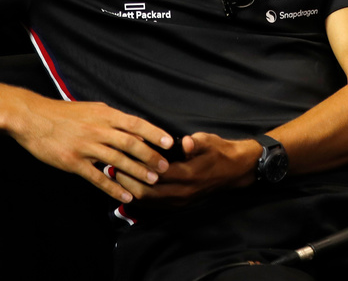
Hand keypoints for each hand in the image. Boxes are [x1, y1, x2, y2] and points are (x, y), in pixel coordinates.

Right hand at [7, 95, 171, 203]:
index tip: (169, 143)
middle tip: (165, 167)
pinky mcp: (73, 162)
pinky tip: (125, 195)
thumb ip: (111, 119)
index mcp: (104, 114)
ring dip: (136, 172)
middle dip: (150, 156)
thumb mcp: (92, 109)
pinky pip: (97, 177)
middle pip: (130, 143)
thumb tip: (133, 127)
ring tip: (151, 181)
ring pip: (117, 161)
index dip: (154, 133)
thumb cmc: (64, 114)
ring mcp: (86, 146)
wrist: (33, 118)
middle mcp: (98, 129)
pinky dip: (113, 187)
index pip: (135, 123)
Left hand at [116, 132, 257, 205]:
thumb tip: (186, 142)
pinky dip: (139, 198)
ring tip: (115, 177)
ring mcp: (180, 201)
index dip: (136, 167)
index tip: (121, 156)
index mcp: (189, 175)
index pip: (155, 175)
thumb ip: (196, 143)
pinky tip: (129, 188)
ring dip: (130, 190)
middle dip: (127, 181)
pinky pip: (154, 205)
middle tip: (112, 167)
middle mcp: (182, 193)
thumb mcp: (209, 141)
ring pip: (148, 201)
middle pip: (146, 192)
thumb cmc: (219, 151)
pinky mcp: (178, 204)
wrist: (234, 170)